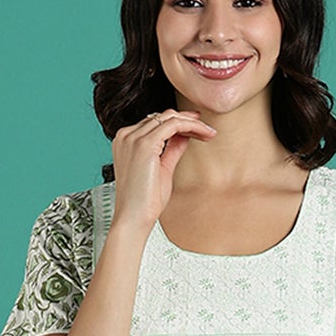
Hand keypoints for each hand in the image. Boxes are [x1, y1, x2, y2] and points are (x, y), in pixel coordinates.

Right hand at [111, 108, 217, 235]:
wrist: (134, 219)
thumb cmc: (145, 202)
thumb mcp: (162, 169)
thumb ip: (171, 150)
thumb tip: (185, 136)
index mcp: (126, 141)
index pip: (155, 122)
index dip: (178, 123)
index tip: (197, 128)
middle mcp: (127, 135)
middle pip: (162, 116)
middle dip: (187, 120)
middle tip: (207, 128)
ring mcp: (133, 138)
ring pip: (169, 117)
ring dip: (193, 123)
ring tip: (209, 132)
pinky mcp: (144, 144)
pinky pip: (173, 125)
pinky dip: (191, 126)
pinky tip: (203, 134)